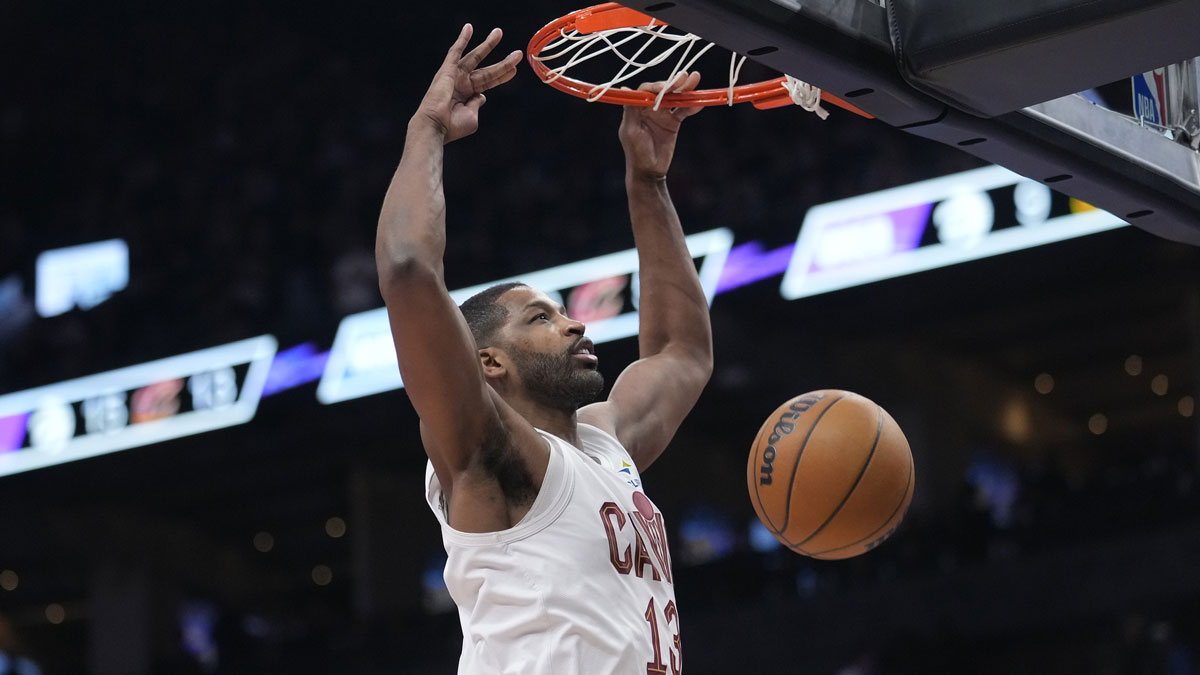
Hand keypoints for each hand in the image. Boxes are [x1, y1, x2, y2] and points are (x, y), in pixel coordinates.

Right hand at [416, 24, 520, 142]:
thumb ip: (477, 104)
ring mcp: (455, 76)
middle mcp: (462, 84)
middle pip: (487, 70)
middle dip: (503, 62)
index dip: (502, 76)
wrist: (436, 127)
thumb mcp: (472, 116)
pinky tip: (469, 28)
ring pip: (475, 57)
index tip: (514, 70)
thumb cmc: (452, 126)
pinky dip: (462, 40)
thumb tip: (482, 96)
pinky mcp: (447, 70)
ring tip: (499, 32)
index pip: (489, 82)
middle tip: (518, 54)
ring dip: (487, 45)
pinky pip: (455, 52)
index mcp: (468, 96)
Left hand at [618, 72, 702, 179]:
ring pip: (675, 98)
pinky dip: (692, 106)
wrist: (650, 172)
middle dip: (674, 83)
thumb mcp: (631, 131)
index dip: (656, 86)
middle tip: (685, 77)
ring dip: (685, 89)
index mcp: (637, 108)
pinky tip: (700, 102)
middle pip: (663, 91)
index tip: (665, 88)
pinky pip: (683, 111)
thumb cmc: (636, 152)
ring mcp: (662, 114)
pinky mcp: (673, 122)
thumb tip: (624, 87)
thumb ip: (631, 109)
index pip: (646, 90)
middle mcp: (649, 108)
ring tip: (695, 78)